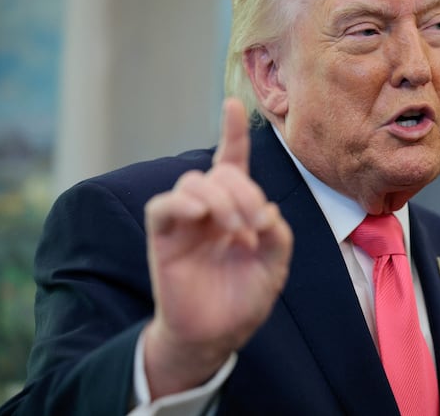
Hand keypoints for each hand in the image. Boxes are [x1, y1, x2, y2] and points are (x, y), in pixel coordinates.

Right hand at [142, 98, 292, 398]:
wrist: (217, 335)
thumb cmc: (244, 298)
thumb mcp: (275, 265)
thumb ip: (278, 234)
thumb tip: (266, 209)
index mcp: (235, 209)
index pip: (231, 163)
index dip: (232, 133)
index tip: (233, 104)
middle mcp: (209, 209)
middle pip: (220, 174)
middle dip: (244, 192)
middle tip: (256, 225)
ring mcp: (185, 222)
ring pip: (193, 183)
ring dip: (221, 199)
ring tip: (236, 230)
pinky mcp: (164, 238)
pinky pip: (162, 207)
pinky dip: (181, 203)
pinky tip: (200, 214)